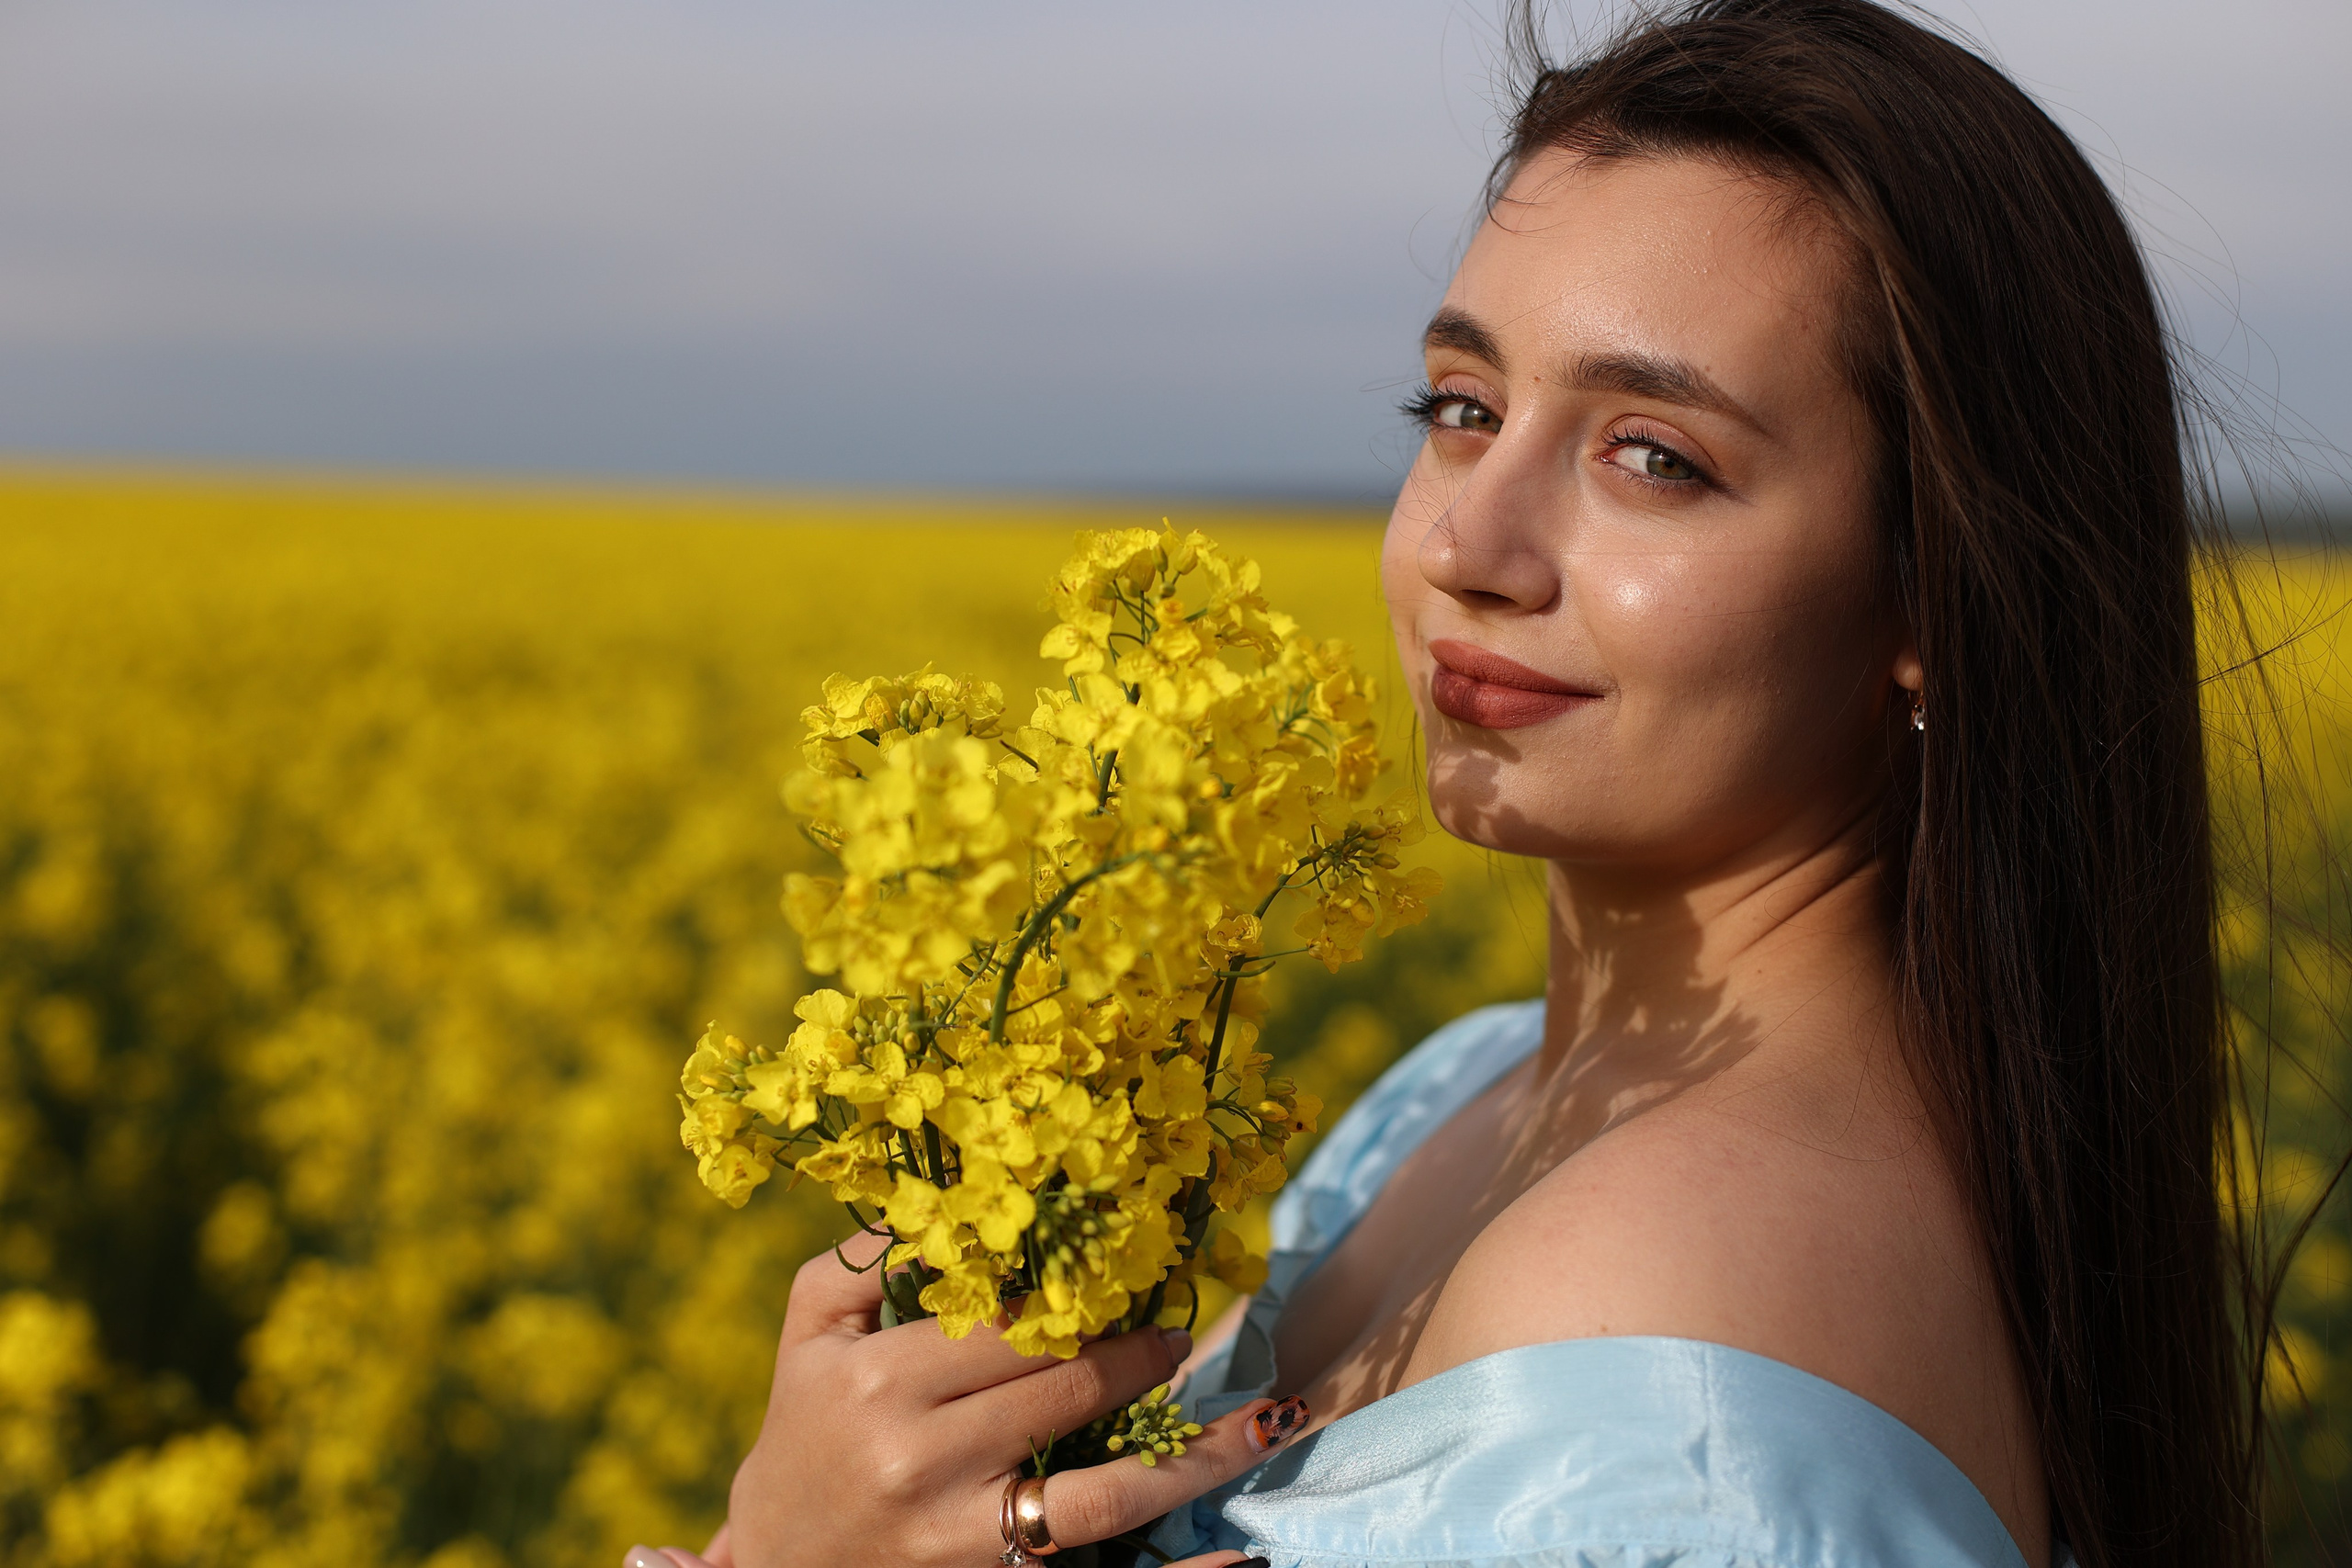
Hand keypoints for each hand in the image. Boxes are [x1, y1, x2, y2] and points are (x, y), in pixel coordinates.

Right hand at [626, 1234, 1306, 1567]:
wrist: (772, 1563)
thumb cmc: (801, 1431)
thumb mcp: (810, 1333)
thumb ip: (867, 1257)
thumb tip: (961, 1195)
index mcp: (878, 1381)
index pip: (1007, 1324)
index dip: (1079, 1295)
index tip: (1128, 1269)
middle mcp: (919, 1457)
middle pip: (1062, 1391)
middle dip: (1136, 1355)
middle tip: (1179, 1333)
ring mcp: (960, 1531)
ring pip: (1101, 1488)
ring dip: (1191, 1449)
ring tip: (1255, 1416)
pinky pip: (1099, 1565)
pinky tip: (1246, 1554)